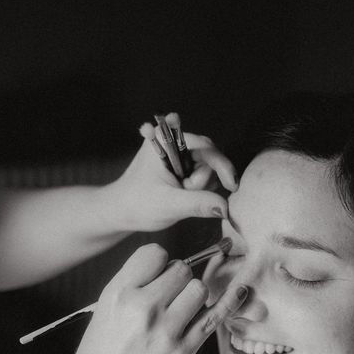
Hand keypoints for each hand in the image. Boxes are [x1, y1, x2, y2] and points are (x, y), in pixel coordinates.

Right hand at [61, 243, 247, 353]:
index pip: (156, 253)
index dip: (160, 261)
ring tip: (179, 307)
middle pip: (182, 270)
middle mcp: (143, 309)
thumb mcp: (108, 301)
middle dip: (177, 278)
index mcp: (120, 293)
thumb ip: (137, 275)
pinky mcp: (183, 351)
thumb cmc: (104, 343)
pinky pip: (215, 317)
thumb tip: (172, 258)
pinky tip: (240, 290)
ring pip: (199, 288)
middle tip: (167, 294)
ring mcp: (166, 331)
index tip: (157, 273)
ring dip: (193, 294)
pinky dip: (230, 301)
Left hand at [103, 132, 237, 231]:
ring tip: (180, 196)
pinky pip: (203, 173)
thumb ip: (198, 204)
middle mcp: (171, 140)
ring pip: (208, 166)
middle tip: (187, 194)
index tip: (231, 185)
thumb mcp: (169, 205)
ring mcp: (176, 152)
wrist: (121, 212)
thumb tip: (225, 207)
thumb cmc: (137, 205)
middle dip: (204, 180)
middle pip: (209, 155)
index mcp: (164, 140)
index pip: (205, 145)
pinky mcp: (180, 164)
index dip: (221, 165)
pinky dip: (199, 187)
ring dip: (201, 186)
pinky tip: (185, 195)